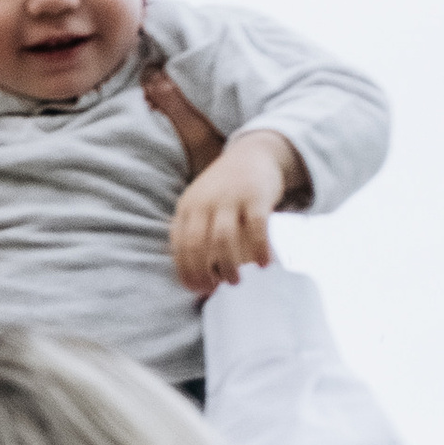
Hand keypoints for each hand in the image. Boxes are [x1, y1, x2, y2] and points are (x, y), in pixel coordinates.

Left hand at [165, 127, 303, 294]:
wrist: (253, 155)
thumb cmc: (225, 191)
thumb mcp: (201, 205)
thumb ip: (195, 232)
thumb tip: (197, 276)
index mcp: (187, 207)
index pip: (179, 245)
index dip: (186, 271)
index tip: (197, 289)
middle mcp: (204, 202)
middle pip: (197, 245)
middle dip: (203, 273)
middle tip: (216, 288)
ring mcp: (230, 198)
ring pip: (223, 239)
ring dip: (228, 266)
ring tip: (235, 281)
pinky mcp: (255, 196)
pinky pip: (256, 227)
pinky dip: (259, 249)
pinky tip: (264, 264)